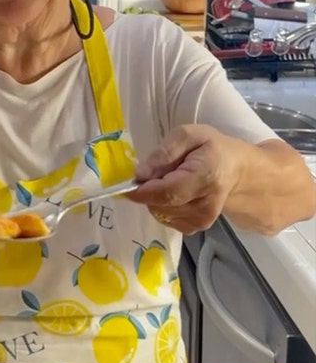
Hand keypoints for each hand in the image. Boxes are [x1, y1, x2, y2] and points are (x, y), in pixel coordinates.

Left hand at [125, 124, 244, 233]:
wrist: (235, 169)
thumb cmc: (210, 148)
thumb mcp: (188, 135)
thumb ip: (164, 152)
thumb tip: (140, 174)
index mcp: (206, 178)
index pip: (167, 192)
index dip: (142, 191)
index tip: (128, 183)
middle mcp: (206, 205)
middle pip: (160, 204)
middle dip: (148, 190)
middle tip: (156, 173)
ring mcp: (201, 220)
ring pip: (159, 212)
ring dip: (155, 197)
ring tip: (170, 180)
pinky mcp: (194, 227)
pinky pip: (164, 218)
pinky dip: (161, 205)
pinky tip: (174, 192)